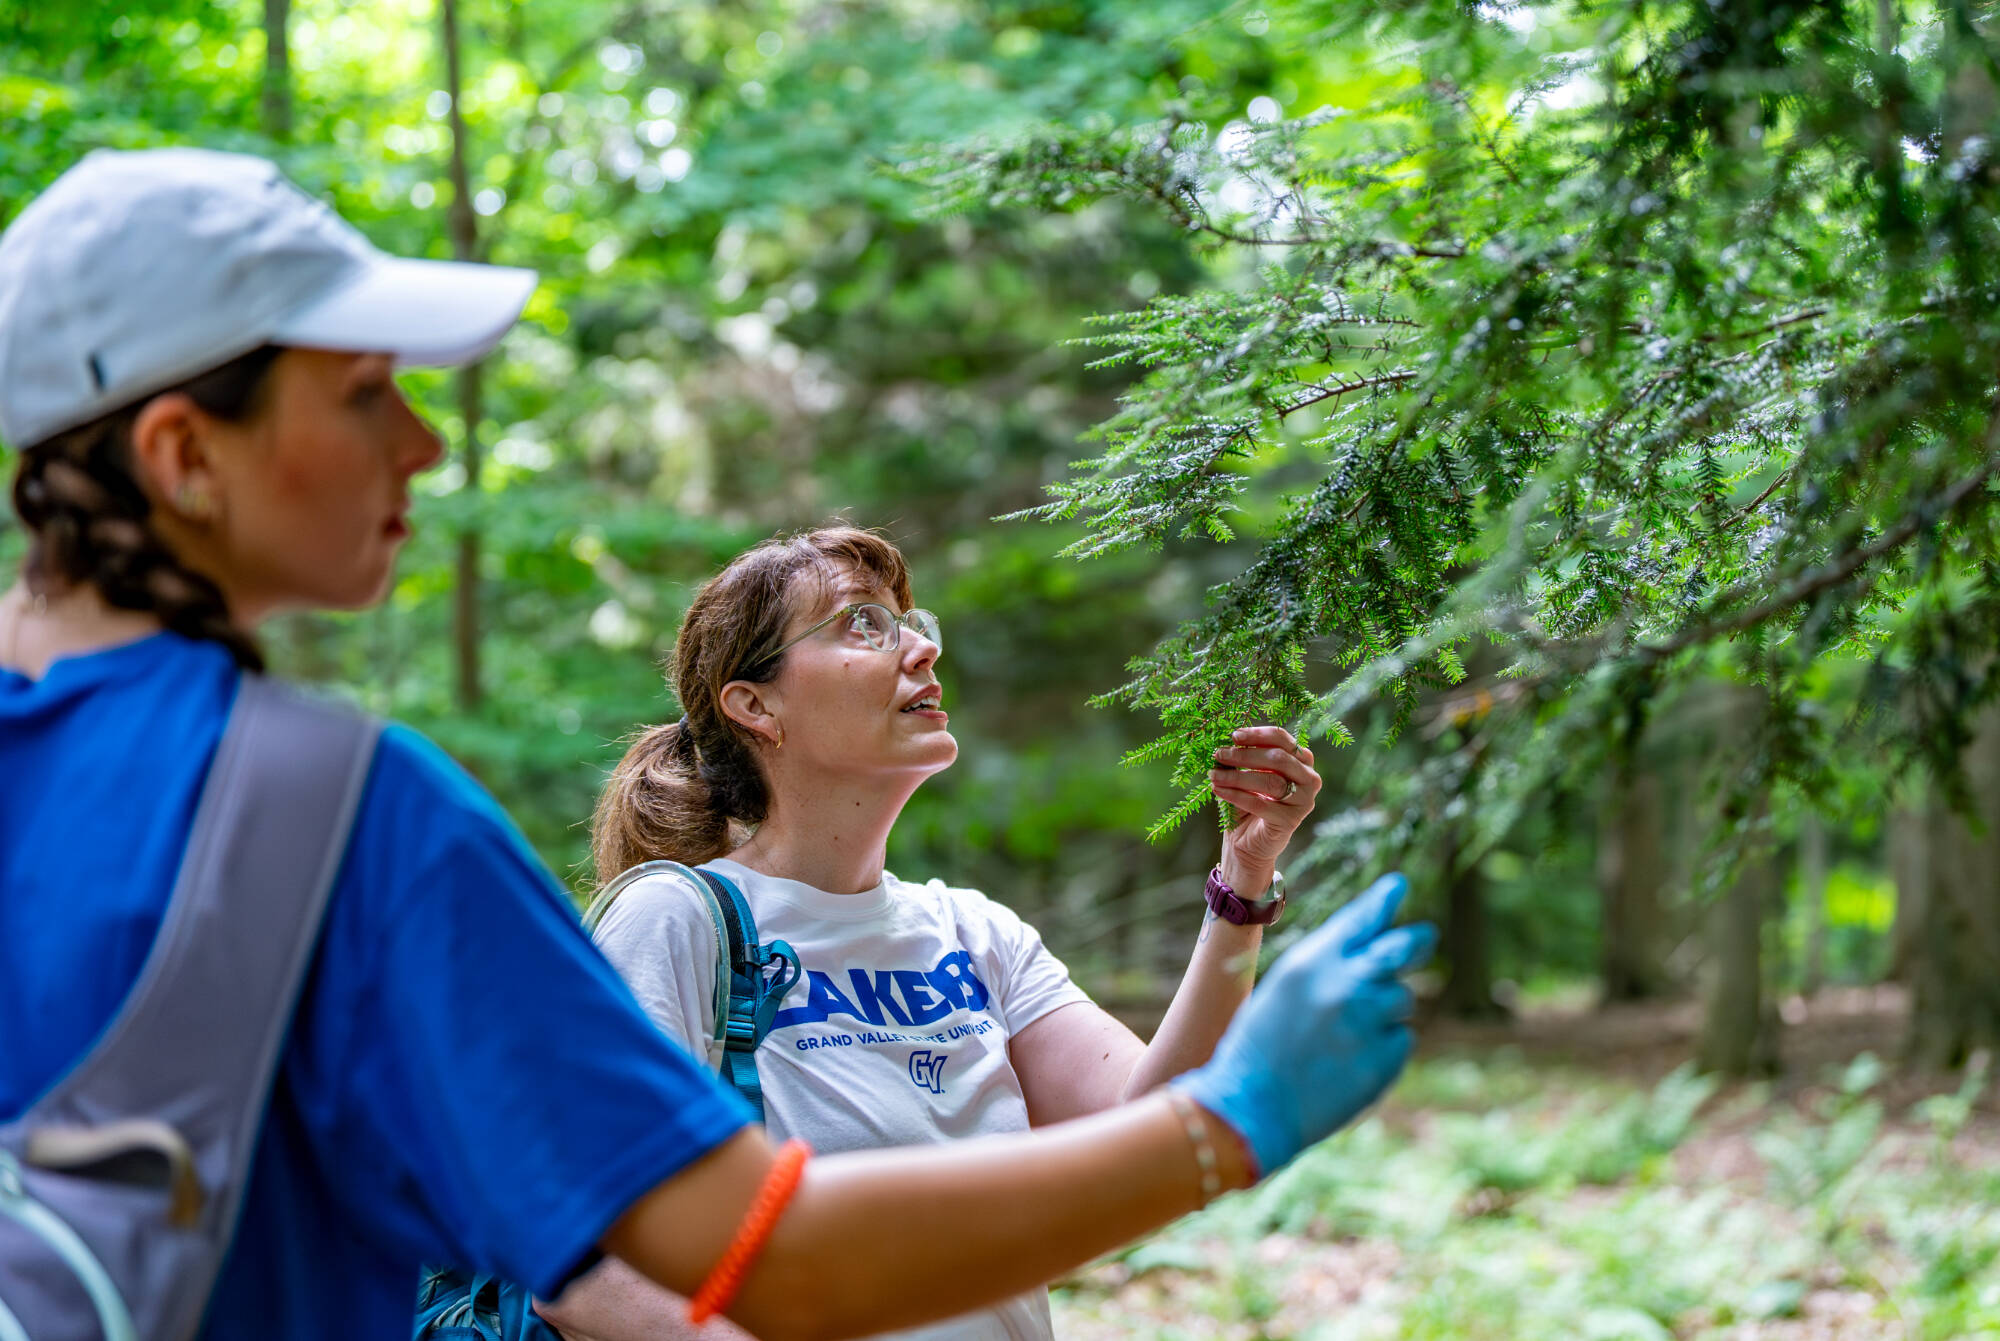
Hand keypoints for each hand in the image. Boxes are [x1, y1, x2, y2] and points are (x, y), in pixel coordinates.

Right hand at [1171, 873, 1433, 1176]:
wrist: (1251, 1106)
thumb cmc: (1258, 1044)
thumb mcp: (1283, 987)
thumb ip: (1325, 964)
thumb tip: (1368, 949)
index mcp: (1311, 962)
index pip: (1359, 919)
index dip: (1383, 900)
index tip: (1399, 886)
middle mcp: (1344, 984)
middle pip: (1399, 949)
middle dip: (1416, 939)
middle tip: (1426, 935)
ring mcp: (1367, 1022)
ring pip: (1400, 998)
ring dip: (1384, 1008)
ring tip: (1345, 1035)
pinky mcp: (1384, 1059)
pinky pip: (1400, 1038)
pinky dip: (1384, 1045)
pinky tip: (1350, 1061)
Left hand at [1211, 726, 1321, 885]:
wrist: (1247, 843)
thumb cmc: (1248, 804)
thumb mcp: (1248, 775)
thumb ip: (1246, 759)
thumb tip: (1228, 742)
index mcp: (1302, 761)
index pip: (1282, 740)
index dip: (1257, 735)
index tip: (1234, 736)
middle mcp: (1310, 779)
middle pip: (1278, 758)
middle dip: (1244, 755)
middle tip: (1219, 755)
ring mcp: (1304, 801)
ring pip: (1270, 781)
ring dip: (1237, 776)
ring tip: (1214, 775)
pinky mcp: (1291, 820)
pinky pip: (1260, 804)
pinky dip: (1235, 795)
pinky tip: (1218, 790)